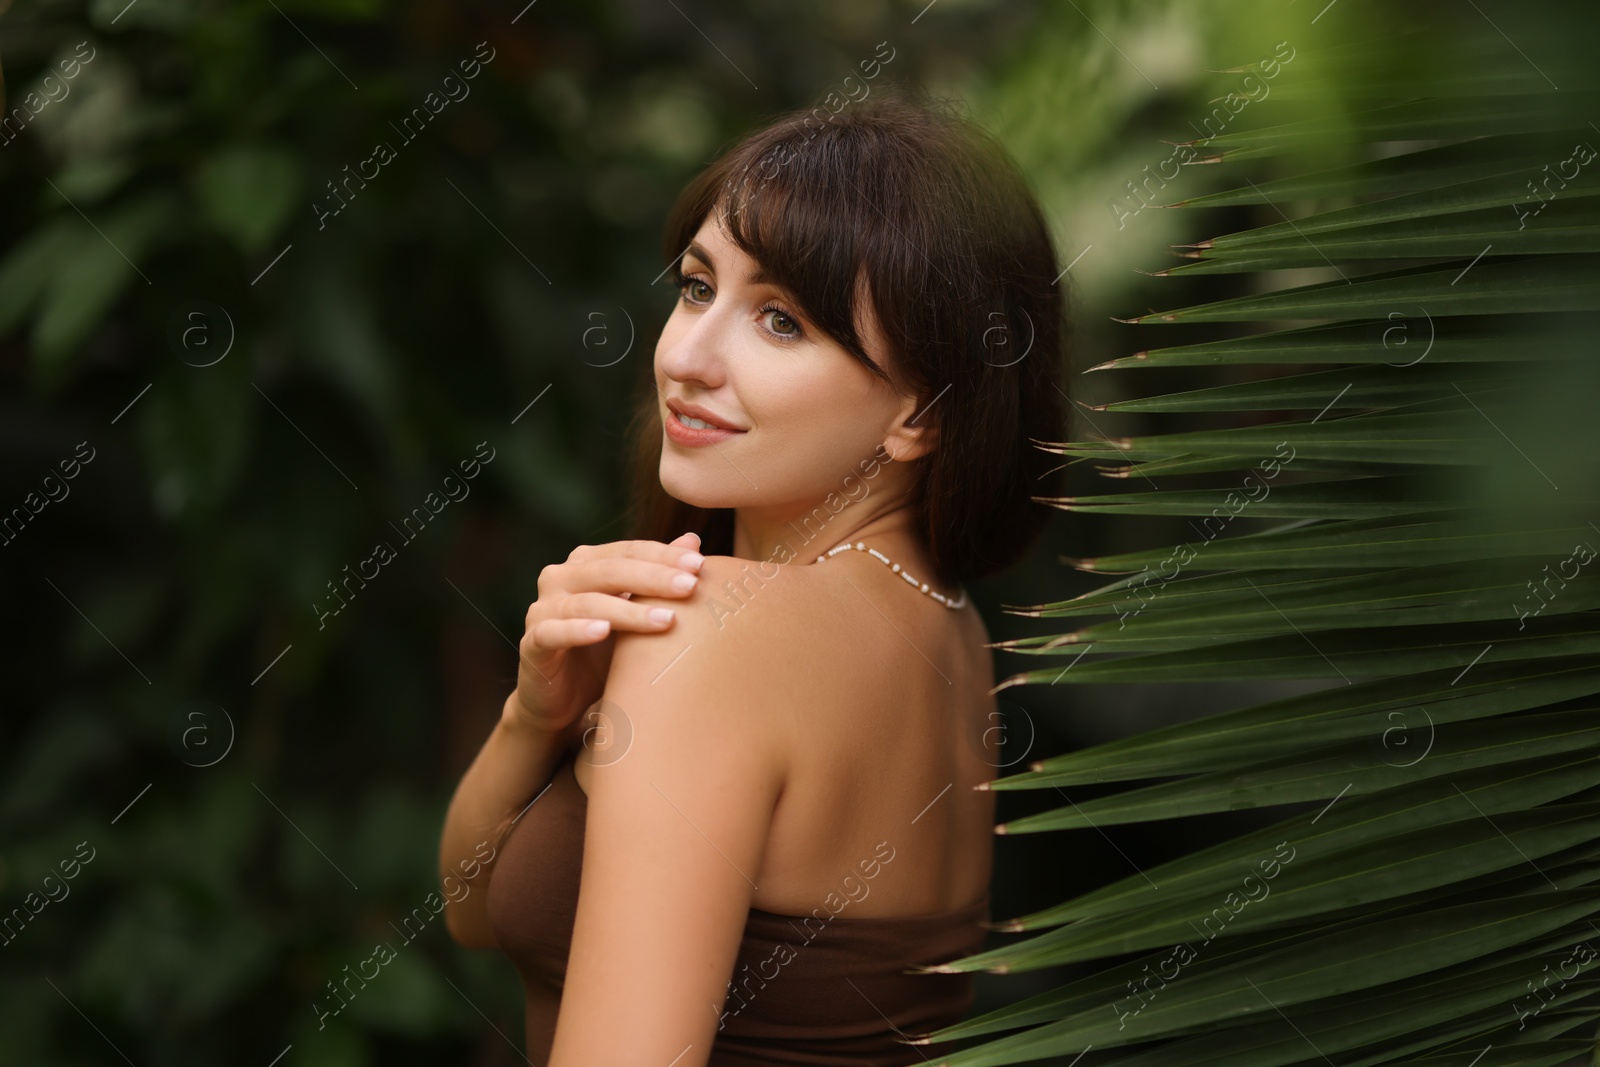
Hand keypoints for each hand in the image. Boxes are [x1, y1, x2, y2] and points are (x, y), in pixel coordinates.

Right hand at [512, 532, 703, 739]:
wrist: (562, 700)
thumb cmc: (604, 652)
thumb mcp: (636, 614)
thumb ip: (657, 577)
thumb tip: (693, 540)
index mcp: (585, 564)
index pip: (628, 551)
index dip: (664, 555)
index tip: (700, 564)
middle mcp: (559, 578)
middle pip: (610, 570)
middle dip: (653, 577)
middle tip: (690, 586)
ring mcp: (542, 609)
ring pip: (588, 602)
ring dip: (628, 610)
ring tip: (666, 620)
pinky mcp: (531, 643)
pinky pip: (553, 633)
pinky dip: (577, 630)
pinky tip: (603, 631)